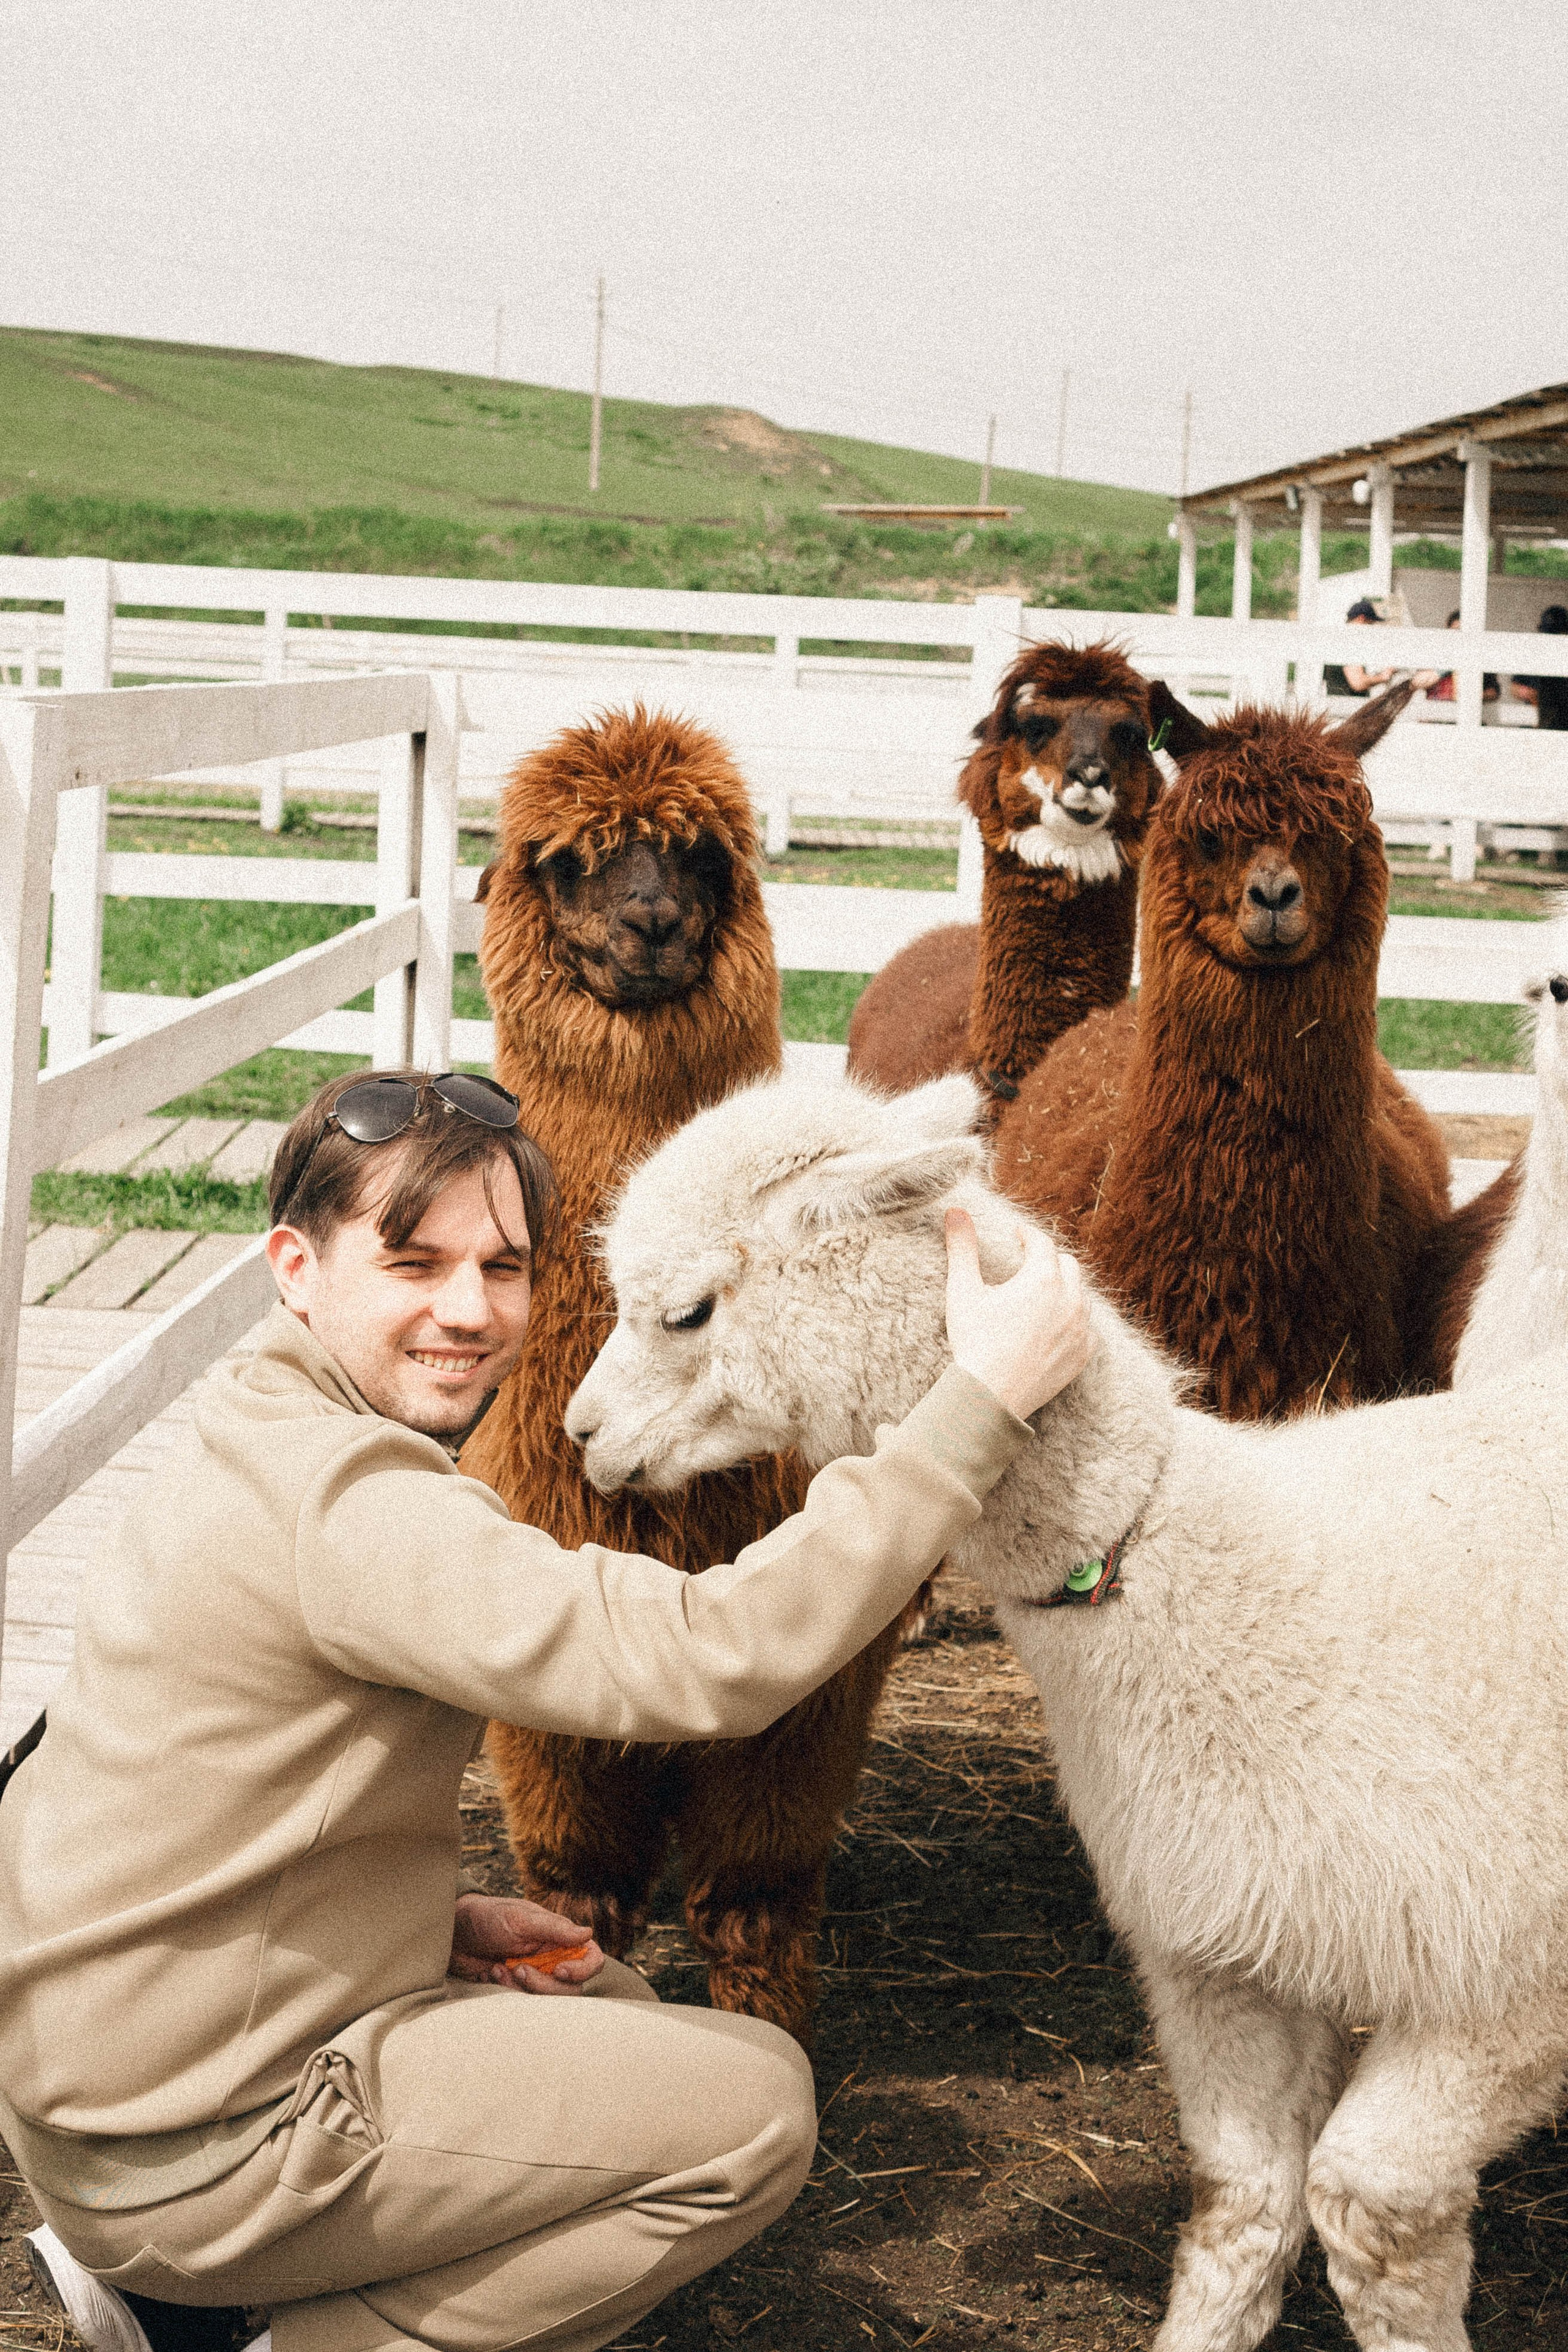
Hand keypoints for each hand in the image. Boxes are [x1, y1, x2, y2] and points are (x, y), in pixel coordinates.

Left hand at [450, 1893, 604, 1994]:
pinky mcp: (516, 1990)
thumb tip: (588, 1933)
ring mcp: (536, 1976)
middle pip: (571, 1988)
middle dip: (544, 1985)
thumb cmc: (488, 1917)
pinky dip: (508, 1992)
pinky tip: (492, 1973)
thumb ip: (554, 1929)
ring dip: (523, 1989)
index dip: (584, 1970)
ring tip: (500, 1969)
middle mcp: (553, 1958)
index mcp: (561, 1937)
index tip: (560, 1971)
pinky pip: (524, 2004)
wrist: (454, 1933)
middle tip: (519, 1970)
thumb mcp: (520, 1919)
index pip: (592, 1958)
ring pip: (548, 2000)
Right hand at [944, 1208, 1092, 1420]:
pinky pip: (1088, 1329)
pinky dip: (1075, 1322)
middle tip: (1029, 1264)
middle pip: (1067, 1264)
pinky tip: (1058, 1326)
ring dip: (1064, 1289)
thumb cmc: (974, 1342)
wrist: (990, 1396)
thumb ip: (962, 1248)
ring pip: (1080, 1295)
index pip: (1041, 1242)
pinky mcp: (1083, 1355)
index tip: (1017, 1235)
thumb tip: (954, 1211)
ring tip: (1042, 1294)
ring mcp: (1080, 1328)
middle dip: (1049, 1260)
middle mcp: (1069, 1299)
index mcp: (1042, 1278)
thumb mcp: (963, 1291)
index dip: (1027, 1234)